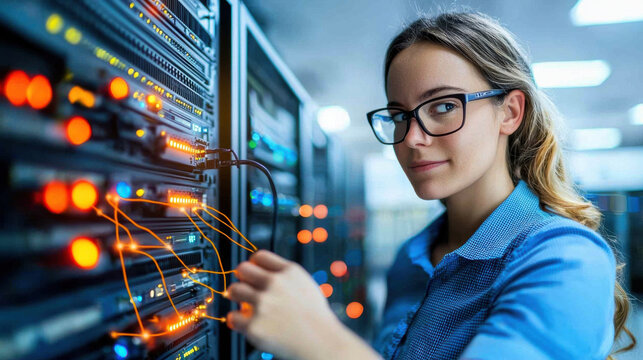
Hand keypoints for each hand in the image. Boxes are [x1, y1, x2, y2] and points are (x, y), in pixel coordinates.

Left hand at [225, 250, 380, 359]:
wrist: (321, 343)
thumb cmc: (315, 317)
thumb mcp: (306, 285)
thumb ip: (284, 276)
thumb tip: (259, 272)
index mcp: (289, 271)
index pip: (259, 256)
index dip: (254, 265)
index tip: (253, 274)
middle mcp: (275, 284)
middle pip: (242, 269)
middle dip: (242, 278)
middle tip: (246, 289)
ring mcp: (263, 304)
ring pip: (233, 290)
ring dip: (237, 297)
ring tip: (246, 305)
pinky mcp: (254, 326)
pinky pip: (233, 317)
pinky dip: (237, 321)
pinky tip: (246, 323)